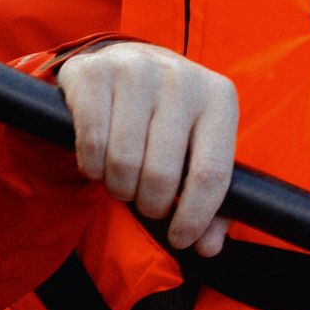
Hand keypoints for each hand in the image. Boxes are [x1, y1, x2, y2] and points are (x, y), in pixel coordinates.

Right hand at [51, 42, 237, 254]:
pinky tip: (97, 164)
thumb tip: (208, 246)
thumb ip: (210, 200)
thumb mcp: (197, 150)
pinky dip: (92, 168)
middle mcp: (180, 78)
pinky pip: (91, 144)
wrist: (123, 64)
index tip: (180, 239)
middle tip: (145, 202)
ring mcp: (135, 70)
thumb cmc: (167, 120)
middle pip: (162, 174)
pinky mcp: (93, 73)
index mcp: (218, 97)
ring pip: (124, 162)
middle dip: (150, 205)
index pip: (212, 173)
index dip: (194, 216)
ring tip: (123, 182)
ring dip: (119, 188)